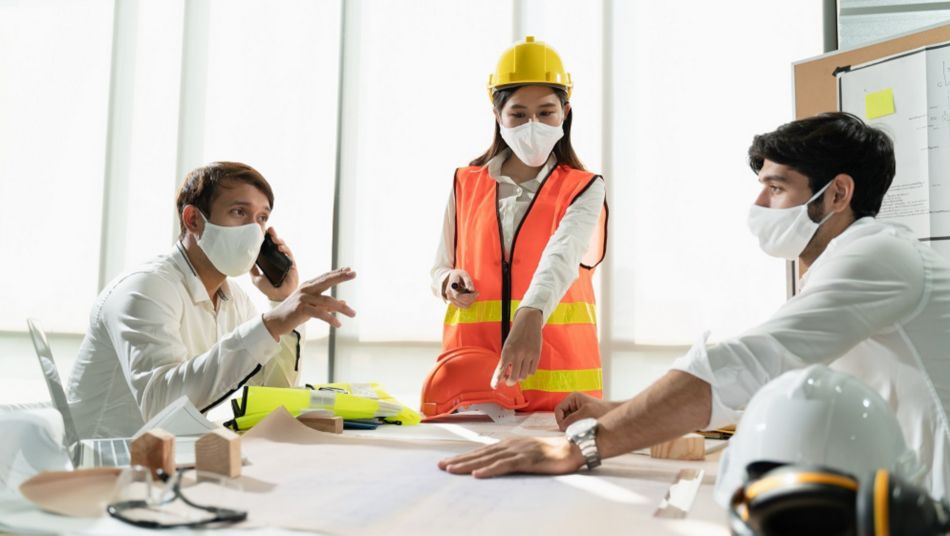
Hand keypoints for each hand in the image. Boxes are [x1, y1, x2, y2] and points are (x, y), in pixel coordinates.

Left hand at [251, 227, 298, 301]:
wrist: (277, 296)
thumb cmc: (268, 288)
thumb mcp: (256, 278)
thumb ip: (252, 269)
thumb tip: (246, 260)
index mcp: (270, 261)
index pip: (268, 247)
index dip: (266, 239)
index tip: (263, 231)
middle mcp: (278, 259)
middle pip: (276, 244)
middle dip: (273, 235)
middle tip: (270, 229)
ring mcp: (285, 261)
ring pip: (283, 247)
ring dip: (279, 241)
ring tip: (275, 238)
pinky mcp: (291, 264)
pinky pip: (289, 254)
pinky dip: (285, 249)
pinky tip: (280, 247)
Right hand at [262, 267, 356, 338]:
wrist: (275, 322)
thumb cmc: (294, 314)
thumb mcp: (313, 307)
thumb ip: (327, 305)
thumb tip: (344, 302)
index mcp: (308, 286)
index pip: (325, 277)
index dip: (338, 273)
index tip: (350, 270)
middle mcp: (306, 289)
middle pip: (326, 281)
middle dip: (341, 277)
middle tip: (354, 273)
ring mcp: (303, 298)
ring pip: (327, 301)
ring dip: (342, 308)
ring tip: (353, 314)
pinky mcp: (301, 309)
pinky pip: (320, 313)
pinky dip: (330, 319)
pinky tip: (338, 324)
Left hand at [439, 437, 583, 477]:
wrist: (573, 447)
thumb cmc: (552, 452)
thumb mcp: (528, 453)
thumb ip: (513, 456)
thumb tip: (498, 463)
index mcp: (510, 444)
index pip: (483, 452)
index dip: (465, 457)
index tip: (449, 462)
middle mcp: (510, 445)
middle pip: (480, 454)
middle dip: (460, 460)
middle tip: (441, 467)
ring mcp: (518, 451)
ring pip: (487, 459)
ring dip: (469, 465)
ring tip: (452, 470)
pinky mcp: (526, 459)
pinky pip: (505, 465)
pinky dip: (490, 469)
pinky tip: (478, 474)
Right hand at [442, 269, 477, 307]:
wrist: (452, 277)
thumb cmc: (459, 275)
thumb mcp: (464, 275)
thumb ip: (468, 282)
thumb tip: (472, 290)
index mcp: (450, 288)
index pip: (458, 296)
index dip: (469, 296)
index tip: (476, 291)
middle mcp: (449, 295)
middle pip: (463, 302)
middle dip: (472, 298)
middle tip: (477, 292)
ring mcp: (451, 300)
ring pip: (464, 306)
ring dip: (471, 301)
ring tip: (474, 293)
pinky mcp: (455, 303)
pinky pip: (464, 306)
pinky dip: (469, 302)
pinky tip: (471, 296)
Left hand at [492, 307, 542, 386]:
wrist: (529, 321)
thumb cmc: (516, 335)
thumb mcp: (507, 346)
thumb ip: (507, 360)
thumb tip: (506, 376)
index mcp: (507, 351)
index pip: (501, 369)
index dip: (497, 380)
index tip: (493, 386)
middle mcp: (517, 354)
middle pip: (514, 377)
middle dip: (510, 381)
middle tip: (508, 380)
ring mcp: (528, 355)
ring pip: (524, 376)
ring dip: (520, 376)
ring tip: (517, 369)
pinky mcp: (537, 355)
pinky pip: (532, 371)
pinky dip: (528, 372)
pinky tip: (525, 366)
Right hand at [555, 392, 619, 430]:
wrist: (614, 414)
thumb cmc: (602, 410)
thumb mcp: (585, 413)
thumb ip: (572, 419)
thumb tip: (562, 427)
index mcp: (572, 397)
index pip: (558, 409)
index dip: (559, 419)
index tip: (565, 429)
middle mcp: (573, 403)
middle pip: (561, 416)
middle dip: (565, 424)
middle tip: (572, 431)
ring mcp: (576, 410)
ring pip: (567, 421)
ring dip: (570, 427)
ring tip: (579, 430)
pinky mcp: (580, 417)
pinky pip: (572, 424)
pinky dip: (575, 428)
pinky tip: (582, 430)